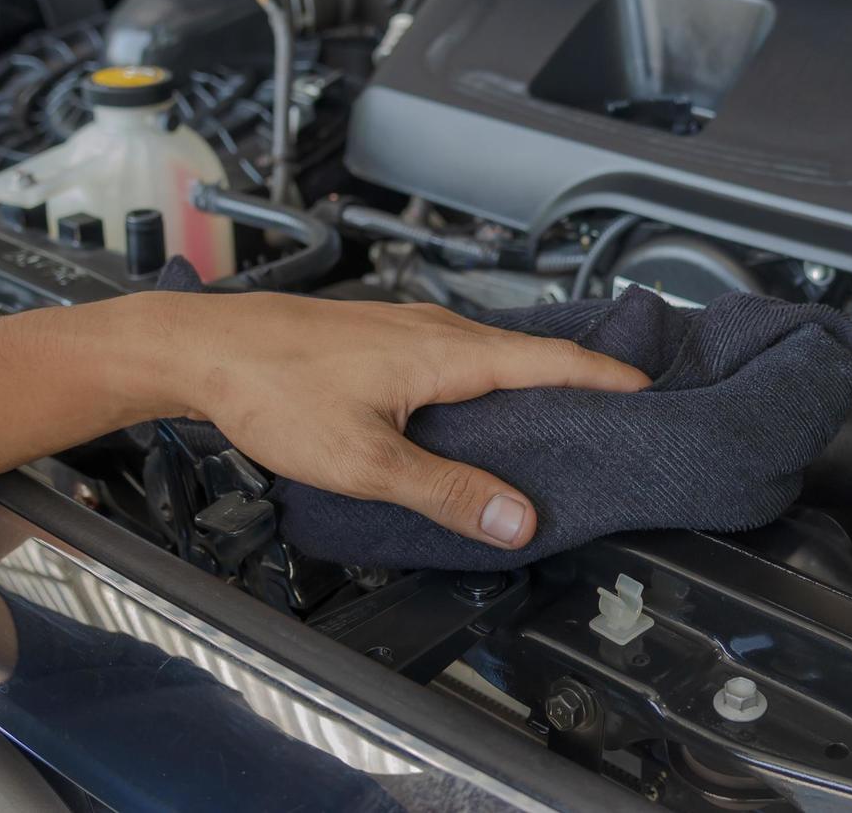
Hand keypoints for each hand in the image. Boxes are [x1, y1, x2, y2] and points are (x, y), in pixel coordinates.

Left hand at [142, 293, 648, 549]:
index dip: (606, 377)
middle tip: (620, 409)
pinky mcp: (382, 339)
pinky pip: (458, 356)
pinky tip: (477, 410)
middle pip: (530, 354)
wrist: (202, 347)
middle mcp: (436, 330)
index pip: (552, 362)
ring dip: (532, 380)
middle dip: (579, 379)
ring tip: (562, 414)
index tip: (649, 390)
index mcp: (448, 352)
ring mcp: (408, 329)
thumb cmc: (273, 390)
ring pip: (492, 354)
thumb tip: (517, 520)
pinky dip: (489, 380)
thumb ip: (445, 492)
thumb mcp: (365, 460)